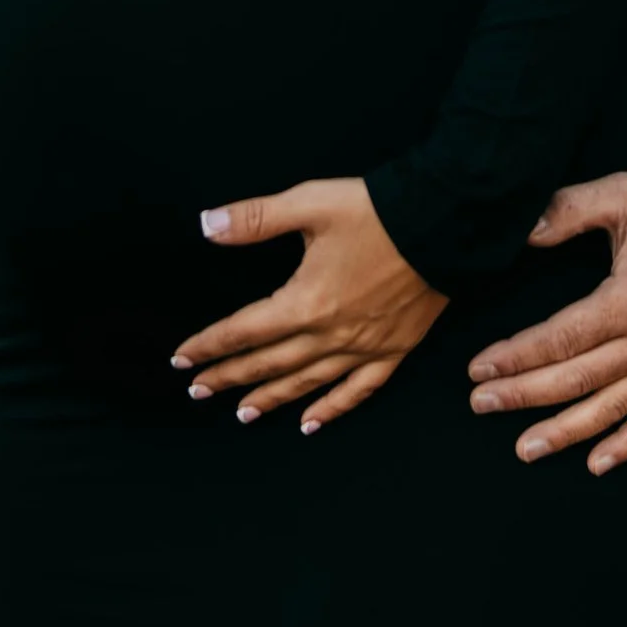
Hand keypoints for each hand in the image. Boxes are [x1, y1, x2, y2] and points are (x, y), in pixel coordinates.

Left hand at [173, 178, 446, 433]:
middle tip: (198, 391)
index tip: (182, 358)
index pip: (244, 330)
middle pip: (268, 363)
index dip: (210, 344)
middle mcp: (330, 334)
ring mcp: (363, 347)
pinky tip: (310, 424)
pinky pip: (358, 391)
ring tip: (242, 413)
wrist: (445, 221)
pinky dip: (332, 409)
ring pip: (307, 383)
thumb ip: (255, 218)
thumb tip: (207, 225)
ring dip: (271, 399)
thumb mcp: (310, 203)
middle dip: (229, 376)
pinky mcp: (393, 350)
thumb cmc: (377, 210)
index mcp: (305, 301)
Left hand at [467, 172, 626, 475]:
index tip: (479, 369)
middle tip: (480, 405)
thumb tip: (524, 231)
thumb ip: (570, 210)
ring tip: (525, 449)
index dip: (516, 356)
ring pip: (609, 410)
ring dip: (565, 433)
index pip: (560, 339)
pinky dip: (626, 446)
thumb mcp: (624, 194)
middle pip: (575, 380)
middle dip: (523, 395)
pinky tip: (596, 465)